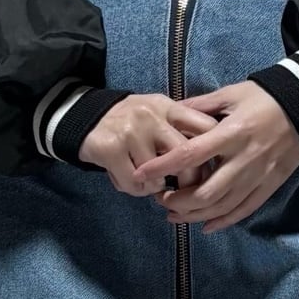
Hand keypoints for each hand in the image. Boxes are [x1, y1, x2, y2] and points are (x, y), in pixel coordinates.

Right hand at [76, 90, 223, 193]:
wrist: (85, 118)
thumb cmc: (131, 122)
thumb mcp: (159, 115)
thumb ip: (182, 130)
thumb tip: (212, 162)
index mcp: (169, 107)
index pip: (206, 127)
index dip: (213, 154)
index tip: (211, 171)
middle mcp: (152, 115)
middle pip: (186, 156)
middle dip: (188, 181)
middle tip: (183, 191)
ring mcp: (131, 131)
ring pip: (158, 176)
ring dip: (154, 188)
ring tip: (146, 182)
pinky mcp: (112, 148)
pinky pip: (135, 184)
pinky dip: (135, 190)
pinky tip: (130, 182)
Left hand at [129, 80, 298, 231]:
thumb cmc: (265, 98)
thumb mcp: (231, 94)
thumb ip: (200, 106)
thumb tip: (171, 112)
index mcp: (231, 133)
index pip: (190, 155)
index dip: (163, 167)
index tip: (141, 174)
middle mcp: (244, 159)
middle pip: (205, 193)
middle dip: (177, 201)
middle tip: (160, 199)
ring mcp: (258, 176)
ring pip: (222, 206)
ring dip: (195, 215)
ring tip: (174, 215)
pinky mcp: (270, 185)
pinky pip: (244, 210)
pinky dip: (223, 221)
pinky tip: (205, 225)